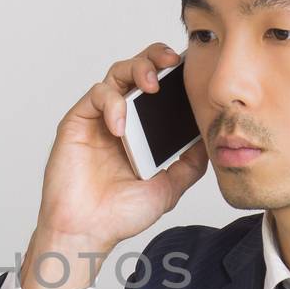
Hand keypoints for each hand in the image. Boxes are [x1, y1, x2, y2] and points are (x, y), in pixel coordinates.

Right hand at [19, 44, 208, 288]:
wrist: (89, 231)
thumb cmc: (120, 214)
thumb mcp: (169, 186)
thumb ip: (190, 163)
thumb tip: (212, 139)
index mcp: (143, 130)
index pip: (160, 88)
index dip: (174, 74)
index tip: (194, 68)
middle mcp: (121, 118)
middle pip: (138, 70)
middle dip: (155, 57)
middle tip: (172, 61)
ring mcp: (99, 118)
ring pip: (117, 74)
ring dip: (136, 70)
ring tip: (151, 84)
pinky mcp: (77, 122)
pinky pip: (97, 96)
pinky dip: (112, 104)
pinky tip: (121, 126)